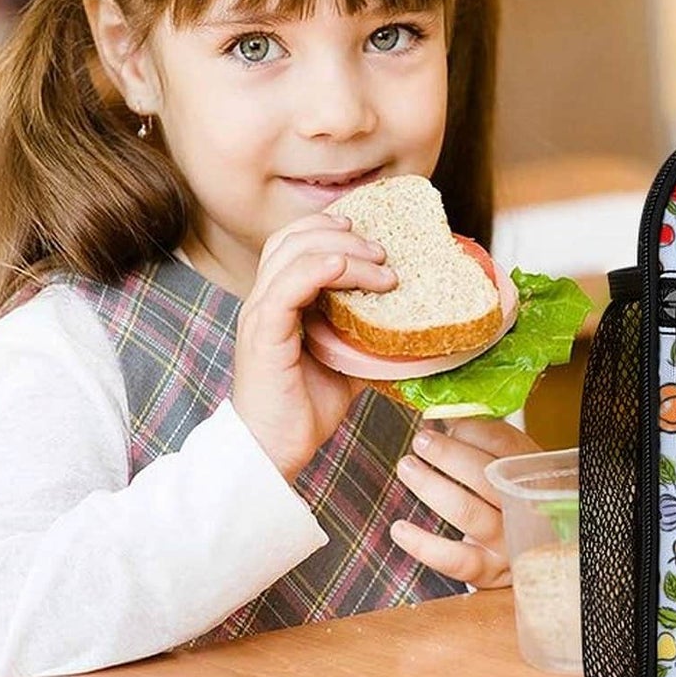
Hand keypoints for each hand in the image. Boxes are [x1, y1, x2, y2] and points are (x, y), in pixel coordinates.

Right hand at [231, 212, 397, 479]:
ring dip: (342, 250)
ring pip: (293, 254)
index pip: (294, 242)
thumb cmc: (305, 407)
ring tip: (379, 264)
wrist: (274, 448)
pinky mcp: (264, 334)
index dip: (328, 228)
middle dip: (342, 234)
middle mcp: (265, 300)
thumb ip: (367, 337)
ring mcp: (261, 314)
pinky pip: (286, 287)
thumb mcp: (347, 362)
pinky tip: (343, 269)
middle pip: (293, 238)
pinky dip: (317, 269)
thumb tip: (414, 328)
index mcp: (280, 301)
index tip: (368, 234)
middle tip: (382, 251)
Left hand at [390, 417, 543, 588]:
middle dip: (449, 454)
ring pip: (468, 512)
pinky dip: (423, 544)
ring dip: (432, 486)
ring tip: (407, 467)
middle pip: (487, 475)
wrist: (541, 556)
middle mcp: (524, 507)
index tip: (447, 422)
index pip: (506, 445)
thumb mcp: (509, 470)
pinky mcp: (488, 571)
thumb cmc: (512, 501)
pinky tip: (399, 528)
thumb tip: (441, 419)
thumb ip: (485, 444)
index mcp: (532, 474)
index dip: (473, 430)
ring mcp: (508, 541)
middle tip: (421, 441)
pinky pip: (454, 560)